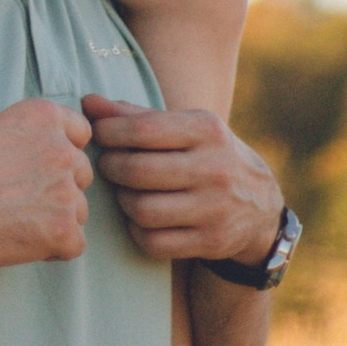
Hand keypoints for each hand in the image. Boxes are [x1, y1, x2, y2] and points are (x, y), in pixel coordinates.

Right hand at [0, 96, 92, 271]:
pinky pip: (75, 245)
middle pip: (81, 174)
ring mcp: (65, 192)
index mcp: (44, 117)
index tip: (37, 168)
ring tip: (13, 223)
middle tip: (19, 201)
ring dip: (55, 220)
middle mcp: (62, 150)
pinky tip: (21, 243)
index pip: (80, 133)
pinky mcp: (62, 231)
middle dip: (58, 189)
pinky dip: (52, 250)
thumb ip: (27, 138)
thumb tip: (43, 155)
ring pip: (79, 211)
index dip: (59, 153)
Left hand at [83, 99, 282, 267]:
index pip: (143, 130)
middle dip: (111, 167)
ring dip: (123, 201)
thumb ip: (135, 115)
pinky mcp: (211, 242)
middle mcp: (215, 168)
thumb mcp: (184, 127)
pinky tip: (140, 218)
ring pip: (143, 210)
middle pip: (137, 171)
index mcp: (207, 130)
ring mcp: (215, 209)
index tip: (100, 134)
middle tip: (107, 165)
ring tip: (125, 191)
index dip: (109, 132)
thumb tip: (87, 102)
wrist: (259, 203)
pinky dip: (138, 231)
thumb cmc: (206, 154)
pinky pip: (154, 243)